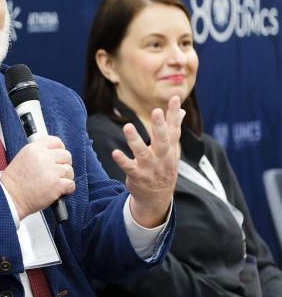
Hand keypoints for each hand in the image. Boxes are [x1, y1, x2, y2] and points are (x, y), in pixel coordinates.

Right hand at [0, 136, 74, 218]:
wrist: (10, 197)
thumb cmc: (14, 182)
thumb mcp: (22, 158)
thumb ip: (38, 154)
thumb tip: (52, 155)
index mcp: (34, 149)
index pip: (55, 141)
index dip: (60, 149)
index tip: (59, 156)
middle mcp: (44, 157)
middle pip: (66, 155)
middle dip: (64, 164)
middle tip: (57, 171)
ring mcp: (51, 171)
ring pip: (69, 170)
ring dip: (65, 177)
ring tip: (55, 182)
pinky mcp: (56, 185)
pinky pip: (71, 184)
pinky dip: (67, 188)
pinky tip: (59, 190)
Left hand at [113, 95, 182, 226]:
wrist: (157, 198)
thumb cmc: (163, 168)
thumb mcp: (171, 150)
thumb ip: (173, 130)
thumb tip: (183, 112)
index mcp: (170, 149)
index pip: (174, 129)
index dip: (174, 114)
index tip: (175, 98)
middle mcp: (161, 157)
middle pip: (162, 140)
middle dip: (160, 126)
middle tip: (156, 111)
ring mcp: (149, 167)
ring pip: (142, 153)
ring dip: (135, 140)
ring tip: (128, 126)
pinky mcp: (137, 176)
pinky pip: (129, 167)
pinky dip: (122, 160)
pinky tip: (114, 152)